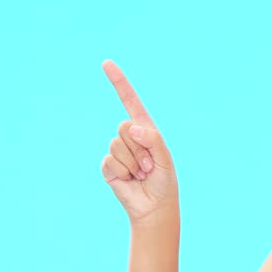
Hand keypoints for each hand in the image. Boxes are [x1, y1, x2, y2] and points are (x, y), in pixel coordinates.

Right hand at [100, 59, 179, 226]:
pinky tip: (129, 180)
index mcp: (146, 130)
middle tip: (149, 166)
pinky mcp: (108, 166)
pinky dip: (123, 172)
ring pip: (117, 144)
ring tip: (141, 174)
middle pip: (124, 127)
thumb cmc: (164, 182)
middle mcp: (130, 137)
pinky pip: (110, 160)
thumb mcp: (165, 158)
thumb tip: (132, 127)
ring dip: (133, 162)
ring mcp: (117, 151)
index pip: (131, 102)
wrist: (154, 207)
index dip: (119, 83)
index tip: (107, 64)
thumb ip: (153, 140)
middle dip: (140, 148)